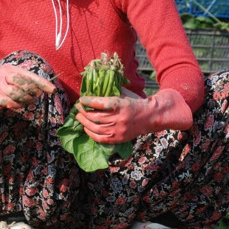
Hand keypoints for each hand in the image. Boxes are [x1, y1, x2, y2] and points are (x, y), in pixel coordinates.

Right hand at [0, 64, 55, 132]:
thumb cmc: (1, 88)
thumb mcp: (12, 81)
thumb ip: (26, 82)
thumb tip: (45, 89)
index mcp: (9, 69)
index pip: (29, 75)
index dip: (42, 83)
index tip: (53, 90)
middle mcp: (3, 75)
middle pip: (25, 85)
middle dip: (33, 92)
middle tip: (36, 96)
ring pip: (18, 95)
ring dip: (25, 100)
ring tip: (26, 101)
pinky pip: (12, 103)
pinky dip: (17, 105)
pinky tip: (16, 104)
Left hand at [75, 88, 192, 144]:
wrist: (150, 117)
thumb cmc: (135, 102)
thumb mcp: (125, 93)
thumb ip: (111, 92)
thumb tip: (94, 89)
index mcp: (121, 104)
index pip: (101, 103)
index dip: (89, 101)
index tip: (81, 99)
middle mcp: (119, 118)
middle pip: (96, 116)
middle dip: (83, 111)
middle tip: (77, 107)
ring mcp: (119, 130)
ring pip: (96, 127)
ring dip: (84, 122)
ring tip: (78, 117)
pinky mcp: (118, 139)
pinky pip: (100, 138)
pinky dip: (90, 133)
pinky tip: (86, 128)